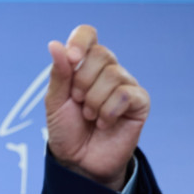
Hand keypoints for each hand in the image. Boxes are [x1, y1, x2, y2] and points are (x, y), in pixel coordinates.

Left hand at [45, 25, 148, 190]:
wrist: (78, 160)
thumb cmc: (66, 128)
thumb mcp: (55, 100)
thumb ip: (59, 73)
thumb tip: (55, 44)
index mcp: (84, 65)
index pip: (88, 34)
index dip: (80, 42)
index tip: (72, 59)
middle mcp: (107, 70)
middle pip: (102, 53)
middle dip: (83, 81)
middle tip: (78, 102)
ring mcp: (125, 85)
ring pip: (114, 75)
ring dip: (94, 100)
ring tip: (90, 116)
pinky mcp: (139, 103)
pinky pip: (126, 95)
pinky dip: (109, 111)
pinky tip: (104, 123)